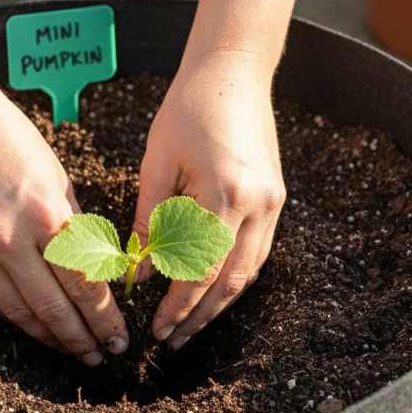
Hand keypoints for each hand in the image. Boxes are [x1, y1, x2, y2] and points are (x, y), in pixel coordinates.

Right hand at [0, 83, 128, 364]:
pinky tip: (34, 324)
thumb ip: (74, 229)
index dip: (104, 320)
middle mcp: (10, 239)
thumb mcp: (58, 180)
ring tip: (70, 349)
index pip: (85, 285)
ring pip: (19, 313)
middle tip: (99, 356)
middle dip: (81, 339)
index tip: (117, 339)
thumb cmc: (12, 142)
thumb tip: (95, 275)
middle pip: (54, 309)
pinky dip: (15, 316)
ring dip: (48, 336)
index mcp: (47, 216)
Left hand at [132, 52, 285, 348]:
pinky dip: (234, 278)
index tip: (156, 329)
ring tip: (189, 327)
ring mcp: (273, 203)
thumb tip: (135, 274)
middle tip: (171, 341)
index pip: (200, 271)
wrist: (233, 72)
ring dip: (219, 305)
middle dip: (198, 316)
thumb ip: (148, 224)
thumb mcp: (156, 165)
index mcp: (225, 194)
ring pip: (248, 272)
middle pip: (230, 281)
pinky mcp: (276, 199)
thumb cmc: (187, 110)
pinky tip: (211, 294)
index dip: (178, 306)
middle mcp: (258, 204)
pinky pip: (257, 252)